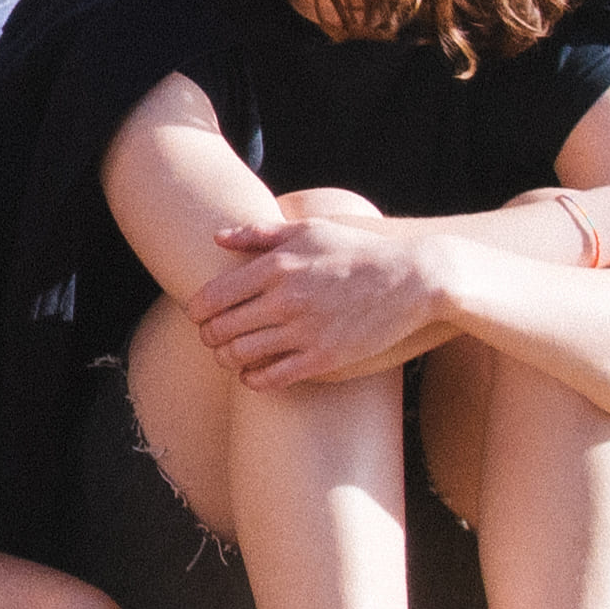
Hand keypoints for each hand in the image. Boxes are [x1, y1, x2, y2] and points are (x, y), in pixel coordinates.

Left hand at [189, 217, 451, 387]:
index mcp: (275, 266)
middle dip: (208, 336)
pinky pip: (271, 378)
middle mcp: (284, 299)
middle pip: (219, 329)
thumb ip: (259, 233)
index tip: (200, 315)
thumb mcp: (309, 229)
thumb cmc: (357, 251)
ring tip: (229, 355)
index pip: (211, 297)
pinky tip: (251, 375)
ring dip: (225, 359)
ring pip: (239, 356)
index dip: (197, 311)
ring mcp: (303, 331)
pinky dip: (252, 380)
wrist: (412, 279)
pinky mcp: (324, 358)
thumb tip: (217, 237)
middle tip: (212, 337)